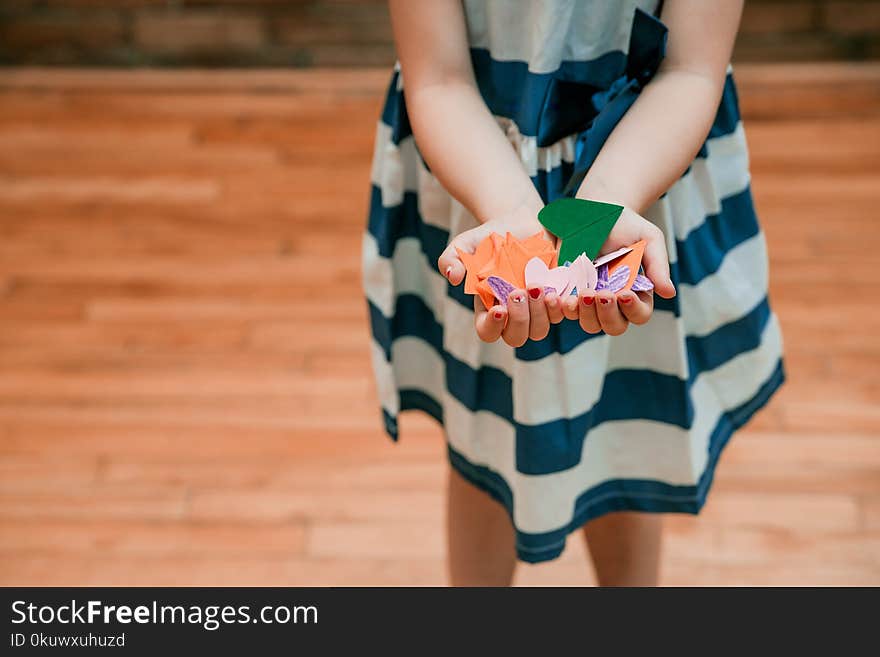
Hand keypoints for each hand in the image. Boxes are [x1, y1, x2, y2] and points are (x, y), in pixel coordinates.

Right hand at [437, 199, 564, 346]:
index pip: (487, 331)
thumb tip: (452, 276)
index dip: (492, 327)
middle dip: (519, 319)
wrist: (523, 223)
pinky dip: (559, 307)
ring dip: (539, 313)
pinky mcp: (555, 298)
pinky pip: (561, 314)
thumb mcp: (466, 243)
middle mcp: (512, 314)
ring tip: (537, 287)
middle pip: (516, 337)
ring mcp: (536, 309)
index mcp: (488, 307)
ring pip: (539, 330)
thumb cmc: (491, 237)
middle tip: (518, 292)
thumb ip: (451, 258)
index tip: (499, 309)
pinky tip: (555, 292)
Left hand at [561, 205, 674, 335]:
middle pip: (614, 326)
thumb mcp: (648, 238)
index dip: (633, 309)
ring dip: (586, 313)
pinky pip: (564, 311)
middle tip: (602, 294)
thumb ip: (658, 265)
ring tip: (583, 293)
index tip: (624, 293)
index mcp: (636, 293)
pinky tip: (561, 296)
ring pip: (589, 324)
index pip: (639, 314)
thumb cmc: (627, 225)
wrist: (596, 210)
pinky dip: (563, 308)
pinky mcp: (568, 292)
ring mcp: (589, 300)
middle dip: (608, 314)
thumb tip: (669, 293)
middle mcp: (613, 302)